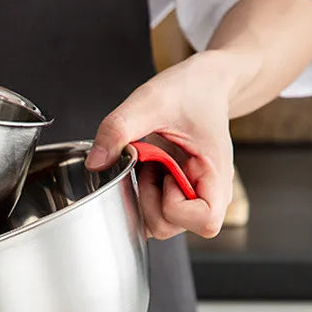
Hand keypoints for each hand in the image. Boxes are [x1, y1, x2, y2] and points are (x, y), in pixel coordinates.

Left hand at [86, 51, 235, 238]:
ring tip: (149, 164)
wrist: (203, 84)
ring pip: (160, 224)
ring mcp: (192, 196)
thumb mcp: (151, 101)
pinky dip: (140, 195)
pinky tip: (146, 169)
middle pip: (172, 227)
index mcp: (216, 175)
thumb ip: (119, 129)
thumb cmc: (190, 91)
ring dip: (142, 197)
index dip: (175, 207)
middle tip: (149, 164)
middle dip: (148, 199)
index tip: (166, 174)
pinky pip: (152, 213)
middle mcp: (208, 192)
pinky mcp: (177, 194)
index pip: (205, 221)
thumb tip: (95, 163)